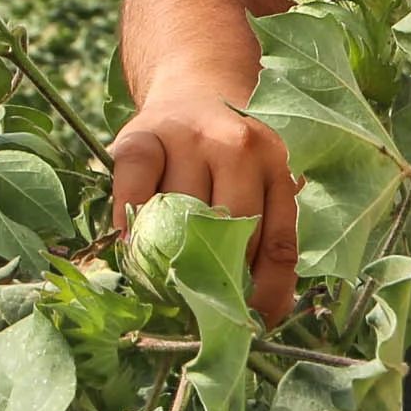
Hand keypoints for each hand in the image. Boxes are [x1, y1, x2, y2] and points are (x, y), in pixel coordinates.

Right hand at [110, 85, 305, 320]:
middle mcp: (239, 147)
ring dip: (171, 257)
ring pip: (180, 215)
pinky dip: (130, 224)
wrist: (197, 85)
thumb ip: (267, 236)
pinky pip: (134, 190)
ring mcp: (189, 138)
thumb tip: (261, 316)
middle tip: (202, 310)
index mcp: (280, 167)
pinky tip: (131, 247)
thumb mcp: (265, 183)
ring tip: (166, 288)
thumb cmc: (233, 155)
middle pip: (230, 231)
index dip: (265, 294)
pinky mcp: (142, 136)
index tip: (251, 326)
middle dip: (216, 278)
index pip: (278, 244)